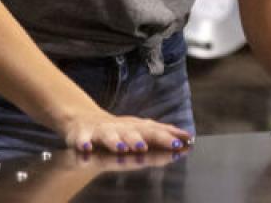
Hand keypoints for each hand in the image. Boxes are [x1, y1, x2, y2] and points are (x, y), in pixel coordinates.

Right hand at [60, 109, 191, 153]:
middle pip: (136, 132)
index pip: (155, 132)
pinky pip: (82, 139)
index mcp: (135, 128)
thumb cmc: (116, 131)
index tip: (185, 141)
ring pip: (110, 135)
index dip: (169, 136)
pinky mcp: (82, 134)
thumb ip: (160, 136)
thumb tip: (188, 139)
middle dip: (148, 138)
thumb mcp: (138, 132)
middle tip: (161, 145)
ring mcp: (101, 130)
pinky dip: (83, 143)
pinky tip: (86, 149)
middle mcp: (121, 128)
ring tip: (125, 148)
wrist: (83, 120)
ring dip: (117, 142)